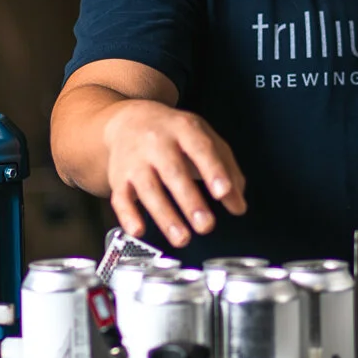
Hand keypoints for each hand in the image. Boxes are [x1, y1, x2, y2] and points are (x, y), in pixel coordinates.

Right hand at [103, 100, 246, 248]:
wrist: (128, 120)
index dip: (213, 171)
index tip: (223, 193)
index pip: (200, 149)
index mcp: (184, 129)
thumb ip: (227, 170)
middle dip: (190, 201)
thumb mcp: (205, 139)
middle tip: (206, 225)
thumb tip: (238, 205)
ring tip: (182, 238)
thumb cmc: (174, 134)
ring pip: (148, 188)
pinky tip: (139, 230)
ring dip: (165, 216)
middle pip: (173, 172)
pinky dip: (128, 215)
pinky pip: (120, 197)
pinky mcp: (119, 177)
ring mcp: (135, 160)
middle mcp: (157, 142)